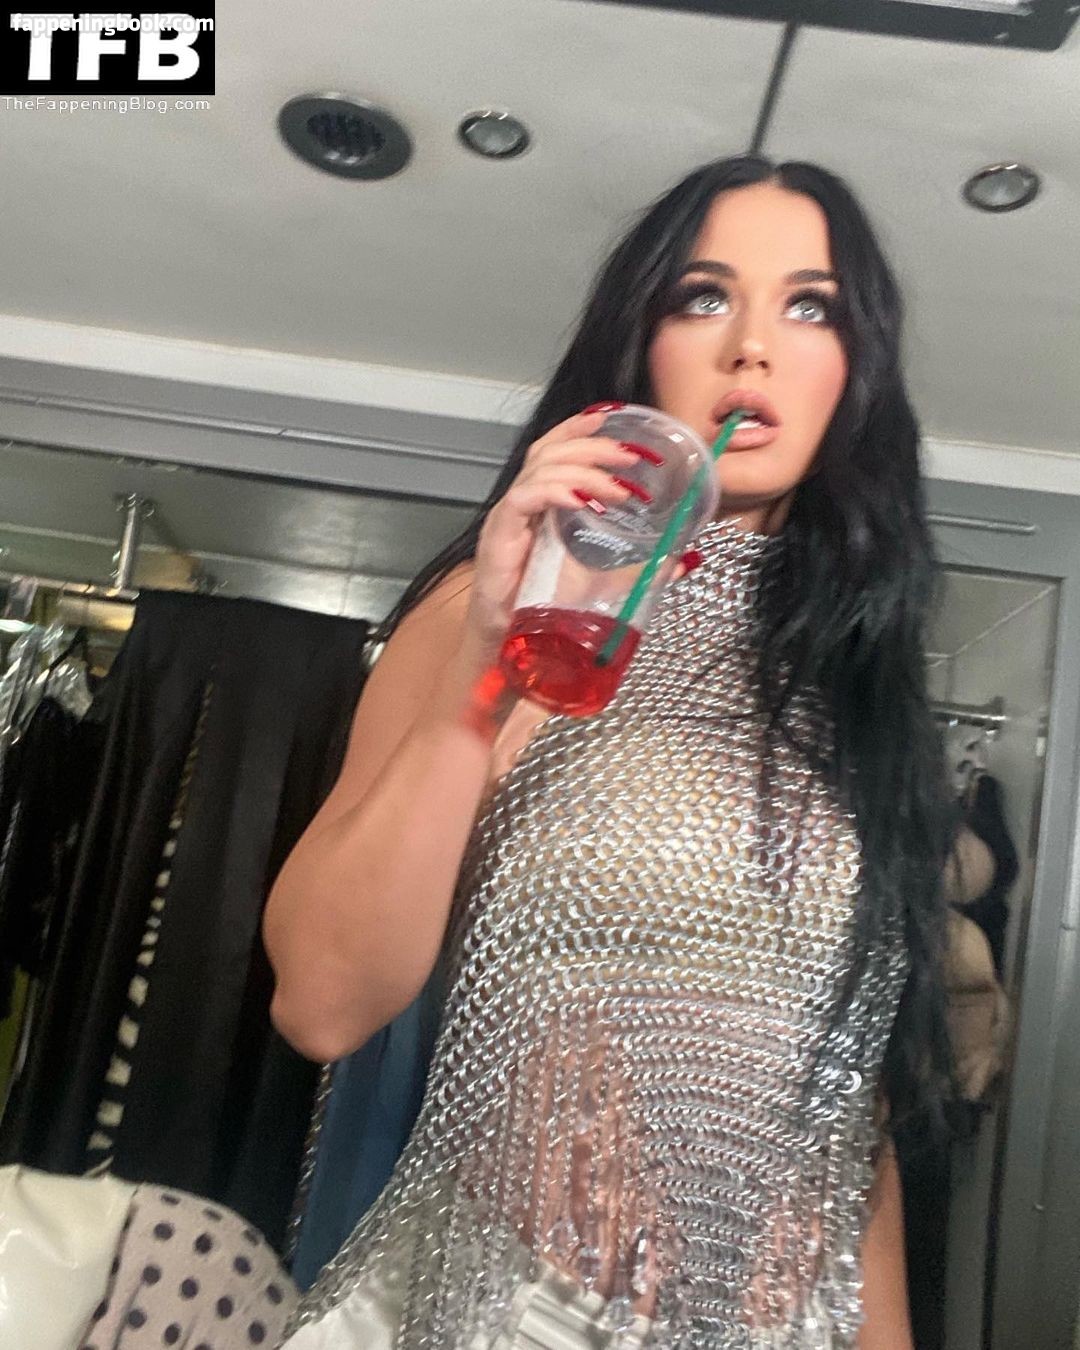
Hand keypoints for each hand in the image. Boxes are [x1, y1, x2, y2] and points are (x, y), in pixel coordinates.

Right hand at [464, 408, 640, 663]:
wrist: (505, 650)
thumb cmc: (542, 613)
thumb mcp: (602, 584)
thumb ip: (639, 569)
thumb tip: (684, 559)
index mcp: (542, 507)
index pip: (556, 451)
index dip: (582, 430)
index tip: (616, 417)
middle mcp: (522, 505)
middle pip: (550, 452)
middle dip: (594, 446)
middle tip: (634, 457)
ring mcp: (508, 519)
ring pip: (540, 469)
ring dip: (584, 471)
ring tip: (619, 489)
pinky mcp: (499, 537)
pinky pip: (523, 499)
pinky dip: (554, 492)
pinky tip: (579, 500)